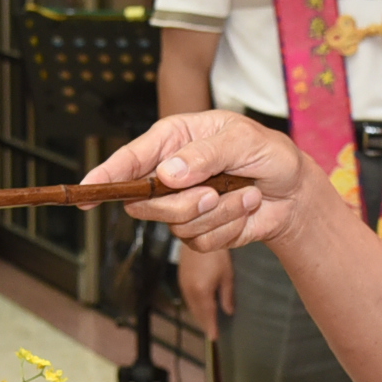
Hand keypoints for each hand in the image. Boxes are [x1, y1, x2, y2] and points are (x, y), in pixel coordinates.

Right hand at [84, 110, 312, 251]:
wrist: (294, 191)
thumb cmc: (269, 154)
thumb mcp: (243, 141)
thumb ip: (206, 154)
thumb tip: (168, 173)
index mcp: (173, 139)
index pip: (129, 159)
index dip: (105, 176)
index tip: (86, 191)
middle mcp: (171, 172)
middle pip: (146, 202)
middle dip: (183, 203)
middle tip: (215, 191)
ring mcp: (182, 204)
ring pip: (176, 225)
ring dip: (218, 213)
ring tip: (244, 194)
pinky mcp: (199, 230)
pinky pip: (200, 242)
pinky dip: (229, 228)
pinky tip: (245, 208)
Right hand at [178, 245, 233, 334]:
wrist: (198, 234)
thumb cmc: (216, 253)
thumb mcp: (227, 275)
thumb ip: (227, 295)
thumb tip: (229, 312)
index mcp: (201, 293)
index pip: (207, 316)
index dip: (211, 327)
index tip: (215, 338)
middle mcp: (189, 291)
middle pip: (197, 313)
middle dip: (205, 323)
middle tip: (213, 333)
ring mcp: (183, 285)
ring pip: (191, 306)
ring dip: (199, 315)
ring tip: (208, 321)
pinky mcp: (181, 278)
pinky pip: (188, 298)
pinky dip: (195, 305)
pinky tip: (201, 305)